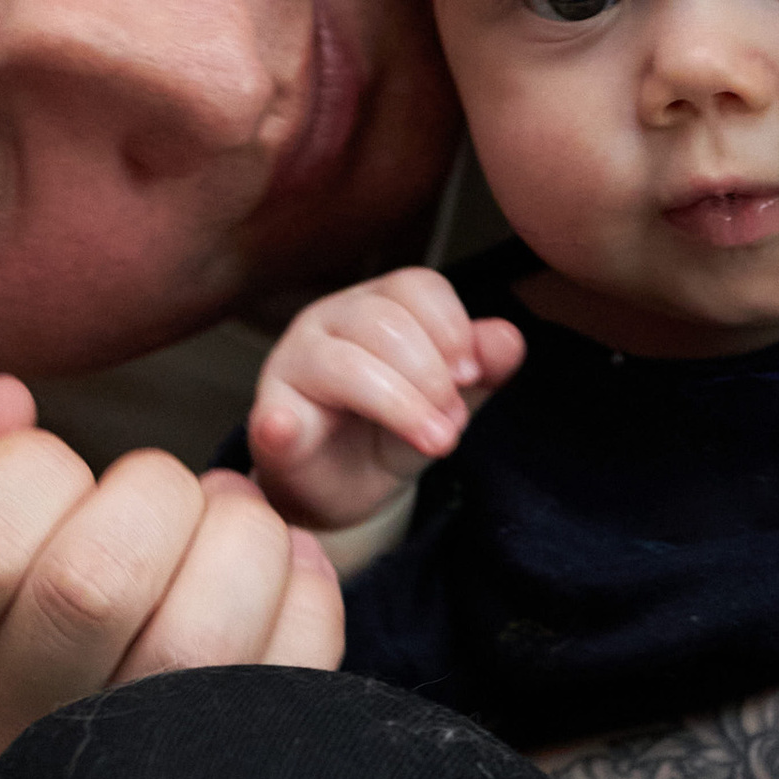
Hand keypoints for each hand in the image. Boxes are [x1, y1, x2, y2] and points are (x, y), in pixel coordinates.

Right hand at [0, 375, 346, 778]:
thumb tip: (4, 399)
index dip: (30, 472)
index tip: (55, 469)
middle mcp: (15, 727)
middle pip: (94, 583)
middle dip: (152, 496)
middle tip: (160, 493)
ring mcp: (128, 770)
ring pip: (199, 635)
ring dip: (240, 538)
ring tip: (231, 518)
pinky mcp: (231, 777)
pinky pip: (290, 669)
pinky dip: (305, 592)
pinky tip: (279, 573)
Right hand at [249, 269, 525, 528]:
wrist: (343, 491)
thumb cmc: (390, 433)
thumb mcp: (448, 401)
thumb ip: (482, 370)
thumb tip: (508, 339)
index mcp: (374, 305)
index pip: (416, 286)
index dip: (452, 330)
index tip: (472, 378)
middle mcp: (328, 322)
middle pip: (385, 323)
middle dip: (432, 378)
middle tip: (453, 427)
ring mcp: (292, 367)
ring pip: (345, 364)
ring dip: (401, 406)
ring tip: (434, 443)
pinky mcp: (269, 422)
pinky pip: (274, 416)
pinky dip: (284, 423)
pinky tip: (289, 429)